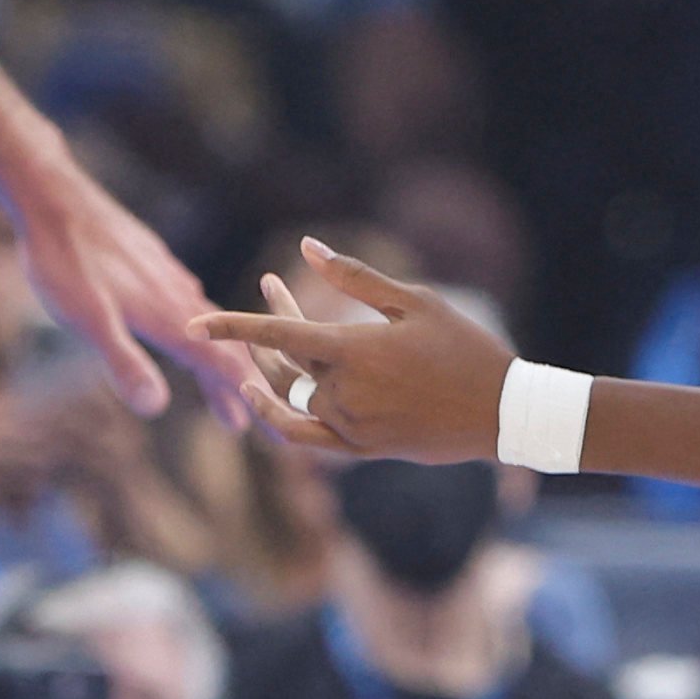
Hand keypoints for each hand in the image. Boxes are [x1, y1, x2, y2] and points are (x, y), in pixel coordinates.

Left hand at [0, 127, 228, 421]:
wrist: (52, 196)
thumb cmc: (64, 261)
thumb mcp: (88, 320)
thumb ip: (123, 361)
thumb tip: (157, 407)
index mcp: (167, 314)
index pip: (219, 363)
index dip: (241, 395)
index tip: (267, 429)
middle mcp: (175, 294)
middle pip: (219, 345)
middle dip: (237, 385)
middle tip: (253, 422)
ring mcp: (165, 274)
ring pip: (206, 321)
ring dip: (218, 357)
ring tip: (226, 384)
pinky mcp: (151, 259)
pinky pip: (189, 297)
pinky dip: (200, 323)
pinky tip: (193, 321)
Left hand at [189, 240, 511, 458]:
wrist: (504, 413)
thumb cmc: (464, 347)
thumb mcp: (416, 302)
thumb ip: (355, 277)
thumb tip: (308, 247)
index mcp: (354, 353)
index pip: (278, 337)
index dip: (232, 327)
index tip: (195, 321)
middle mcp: (345, 395)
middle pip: (286, 362)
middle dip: (269, 327)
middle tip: (275, 286)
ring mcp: (352, 428)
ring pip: (293, 397)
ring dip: (276, 367)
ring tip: (275, 336)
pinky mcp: (362, 452)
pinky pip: (305, 439)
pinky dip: (279, 419)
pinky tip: (264, 396)